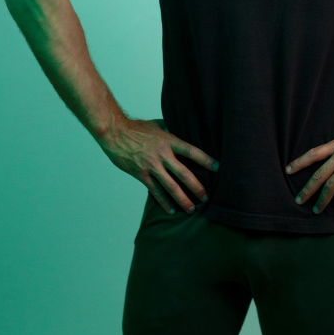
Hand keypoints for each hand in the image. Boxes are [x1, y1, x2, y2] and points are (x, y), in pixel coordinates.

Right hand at [98, 117, 218, 214]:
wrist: (115, 133)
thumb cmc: (137, 127)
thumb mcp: (158, 125)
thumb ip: (171, 131)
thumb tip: (184, 130)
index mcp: (168, 140)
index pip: (191, 151)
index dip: (205, 160)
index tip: (218, 168)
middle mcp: (162, 154)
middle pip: (184, 173)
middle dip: (197, 186)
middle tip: (206, 197)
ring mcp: (151, 166)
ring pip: (171, 186)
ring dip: (183, 199)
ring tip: (192, 209)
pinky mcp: (141, 174)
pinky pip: (155, 191)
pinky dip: (164, 202)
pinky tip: (171, 210)